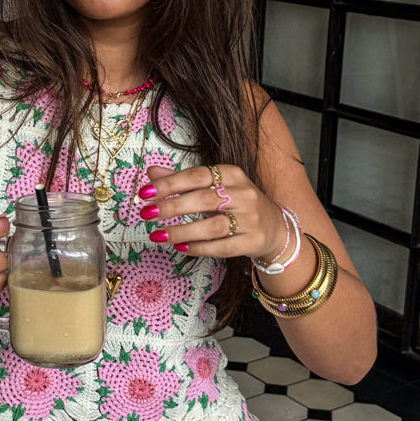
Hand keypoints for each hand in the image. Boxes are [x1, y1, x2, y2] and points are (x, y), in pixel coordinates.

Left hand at [137, 165, 285, 262]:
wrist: (274, 228)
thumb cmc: (236, 204)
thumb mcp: (213, 187)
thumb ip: (182, 181)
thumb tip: (151, 173)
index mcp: (232, 174)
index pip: (197, 175)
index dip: (169, 183)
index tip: (145, 193)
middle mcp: (243, 194)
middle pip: (204, 199)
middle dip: (172, 207)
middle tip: (147, 214)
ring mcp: (250, 218)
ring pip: (213, 226)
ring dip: (182, 231)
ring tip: (158, 235)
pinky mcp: (252, 241)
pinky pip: (222, 247)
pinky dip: (199, 248)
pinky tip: (181, 248)